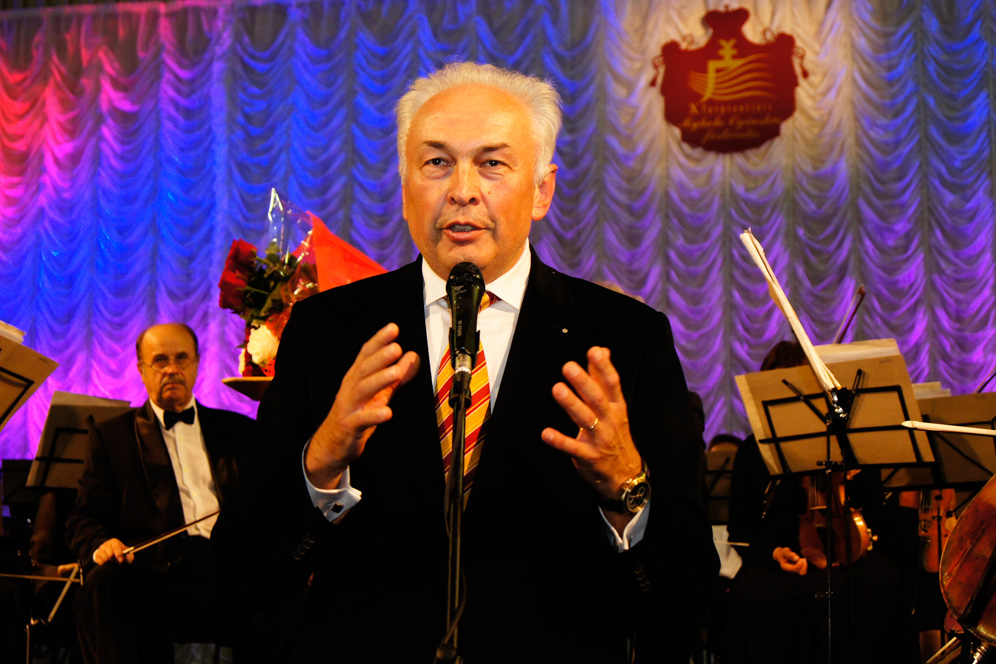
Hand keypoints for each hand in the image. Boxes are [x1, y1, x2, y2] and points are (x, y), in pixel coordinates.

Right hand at [93, 538, 133, 565]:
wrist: (109, 553)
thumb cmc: (118, 552)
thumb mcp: (125, 553)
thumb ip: (130, 556)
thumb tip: (131, 558)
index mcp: (114, 542)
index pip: (116, 547)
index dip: (119, 554)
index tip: (121, 560)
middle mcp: (106, 544)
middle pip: (110, 553)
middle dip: (113, 558)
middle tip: (115, 560)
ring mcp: (100, 548)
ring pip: (104, 557)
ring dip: (108, 561)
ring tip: (110, 560)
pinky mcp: (96, 554)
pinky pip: (99, 560)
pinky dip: (103, 563)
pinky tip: (105, 561)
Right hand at [305, 323, 419, 488]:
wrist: (332, 444)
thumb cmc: (356, 414)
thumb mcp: (378, 393)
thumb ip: (396, 376)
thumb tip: (412, 357)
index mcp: (356, 378)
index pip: (366, 354)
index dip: (379, 340)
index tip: (393, 328)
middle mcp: (350, 388)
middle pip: (364, 369)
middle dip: (380, 357)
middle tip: (396, 347)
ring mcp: (349, 407)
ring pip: (362, 390)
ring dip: (379, 380)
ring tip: (395, 373)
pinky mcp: (350, 426)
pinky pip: (362, 420)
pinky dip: (374, 415)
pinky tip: (387, 412)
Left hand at [541, 347, 642, 529]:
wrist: (626, 475)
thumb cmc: (616, 435)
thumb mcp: (616, 407)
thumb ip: (604, 379)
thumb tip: (602, 350)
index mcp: (617, 408)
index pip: (613, 384)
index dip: (604, 368)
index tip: (594, 352)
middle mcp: (610, 421)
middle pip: (598, 399)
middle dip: (584, 383)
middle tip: (568, 366)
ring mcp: (600, 440)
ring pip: (586, 420)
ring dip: (571, 404)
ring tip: (558, 389)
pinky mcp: (588, 456)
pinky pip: (573, 448)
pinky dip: (560, 441)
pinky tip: (546, 433)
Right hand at [773, 546, 807, 575]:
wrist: (782, 555)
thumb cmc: (783, 553)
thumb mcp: (785, 551)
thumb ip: (790, 554)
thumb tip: (797, 558)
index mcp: (785, 567)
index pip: (795, 568)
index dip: (799, 564)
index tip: (801, 558)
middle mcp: (790, 571)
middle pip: (800, 573)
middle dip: (804, 566)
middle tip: (804, 559)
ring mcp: (794, 572)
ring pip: (803, 573)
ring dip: (805, 567)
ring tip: (804, 559)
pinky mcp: (798, 571)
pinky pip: (804, 571)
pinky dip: (805, 567)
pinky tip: (804, 561)